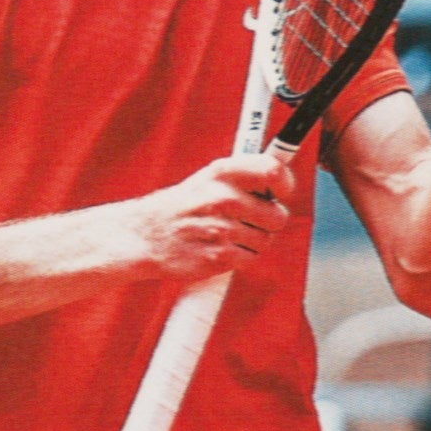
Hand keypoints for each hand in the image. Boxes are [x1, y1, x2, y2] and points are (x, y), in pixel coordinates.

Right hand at [135, 148, 296, 283]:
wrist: (145, 236)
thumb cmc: (183, 206)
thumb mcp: (207, 178)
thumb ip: (243, 176)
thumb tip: (282, 178)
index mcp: (222, 172)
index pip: (273, 171)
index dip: (285, 183)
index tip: (282, 191)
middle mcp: (223, 198)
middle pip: (278, 215)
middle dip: (268, 221)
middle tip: (247, 219)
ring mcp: (221, 229)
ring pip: (266, 240)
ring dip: (252, 241)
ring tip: (226, 234)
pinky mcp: (219, 257)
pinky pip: (251, 259)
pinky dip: (240, 258)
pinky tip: (220, 248)